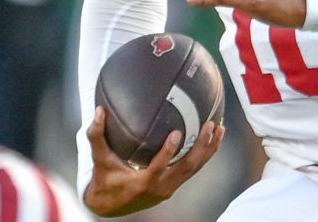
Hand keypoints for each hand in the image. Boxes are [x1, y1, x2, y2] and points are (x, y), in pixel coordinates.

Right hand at [83, 106, 223, 216]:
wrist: (110, 205)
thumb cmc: (104, 179)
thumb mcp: (99, 159)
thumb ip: (97, 135)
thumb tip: (99, 110)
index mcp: (143, 182)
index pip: (159, 167)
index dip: (169, 152)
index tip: (177, 133)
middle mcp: (161, 187)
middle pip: (187, 167)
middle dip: (201, 146)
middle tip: (210, 125)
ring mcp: (170, 187)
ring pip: (195, 169)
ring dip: (209, 149)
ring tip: (220, 128)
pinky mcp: (174, 185)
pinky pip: (193, 169)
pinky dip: (204, 154)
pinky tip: (213, 138)